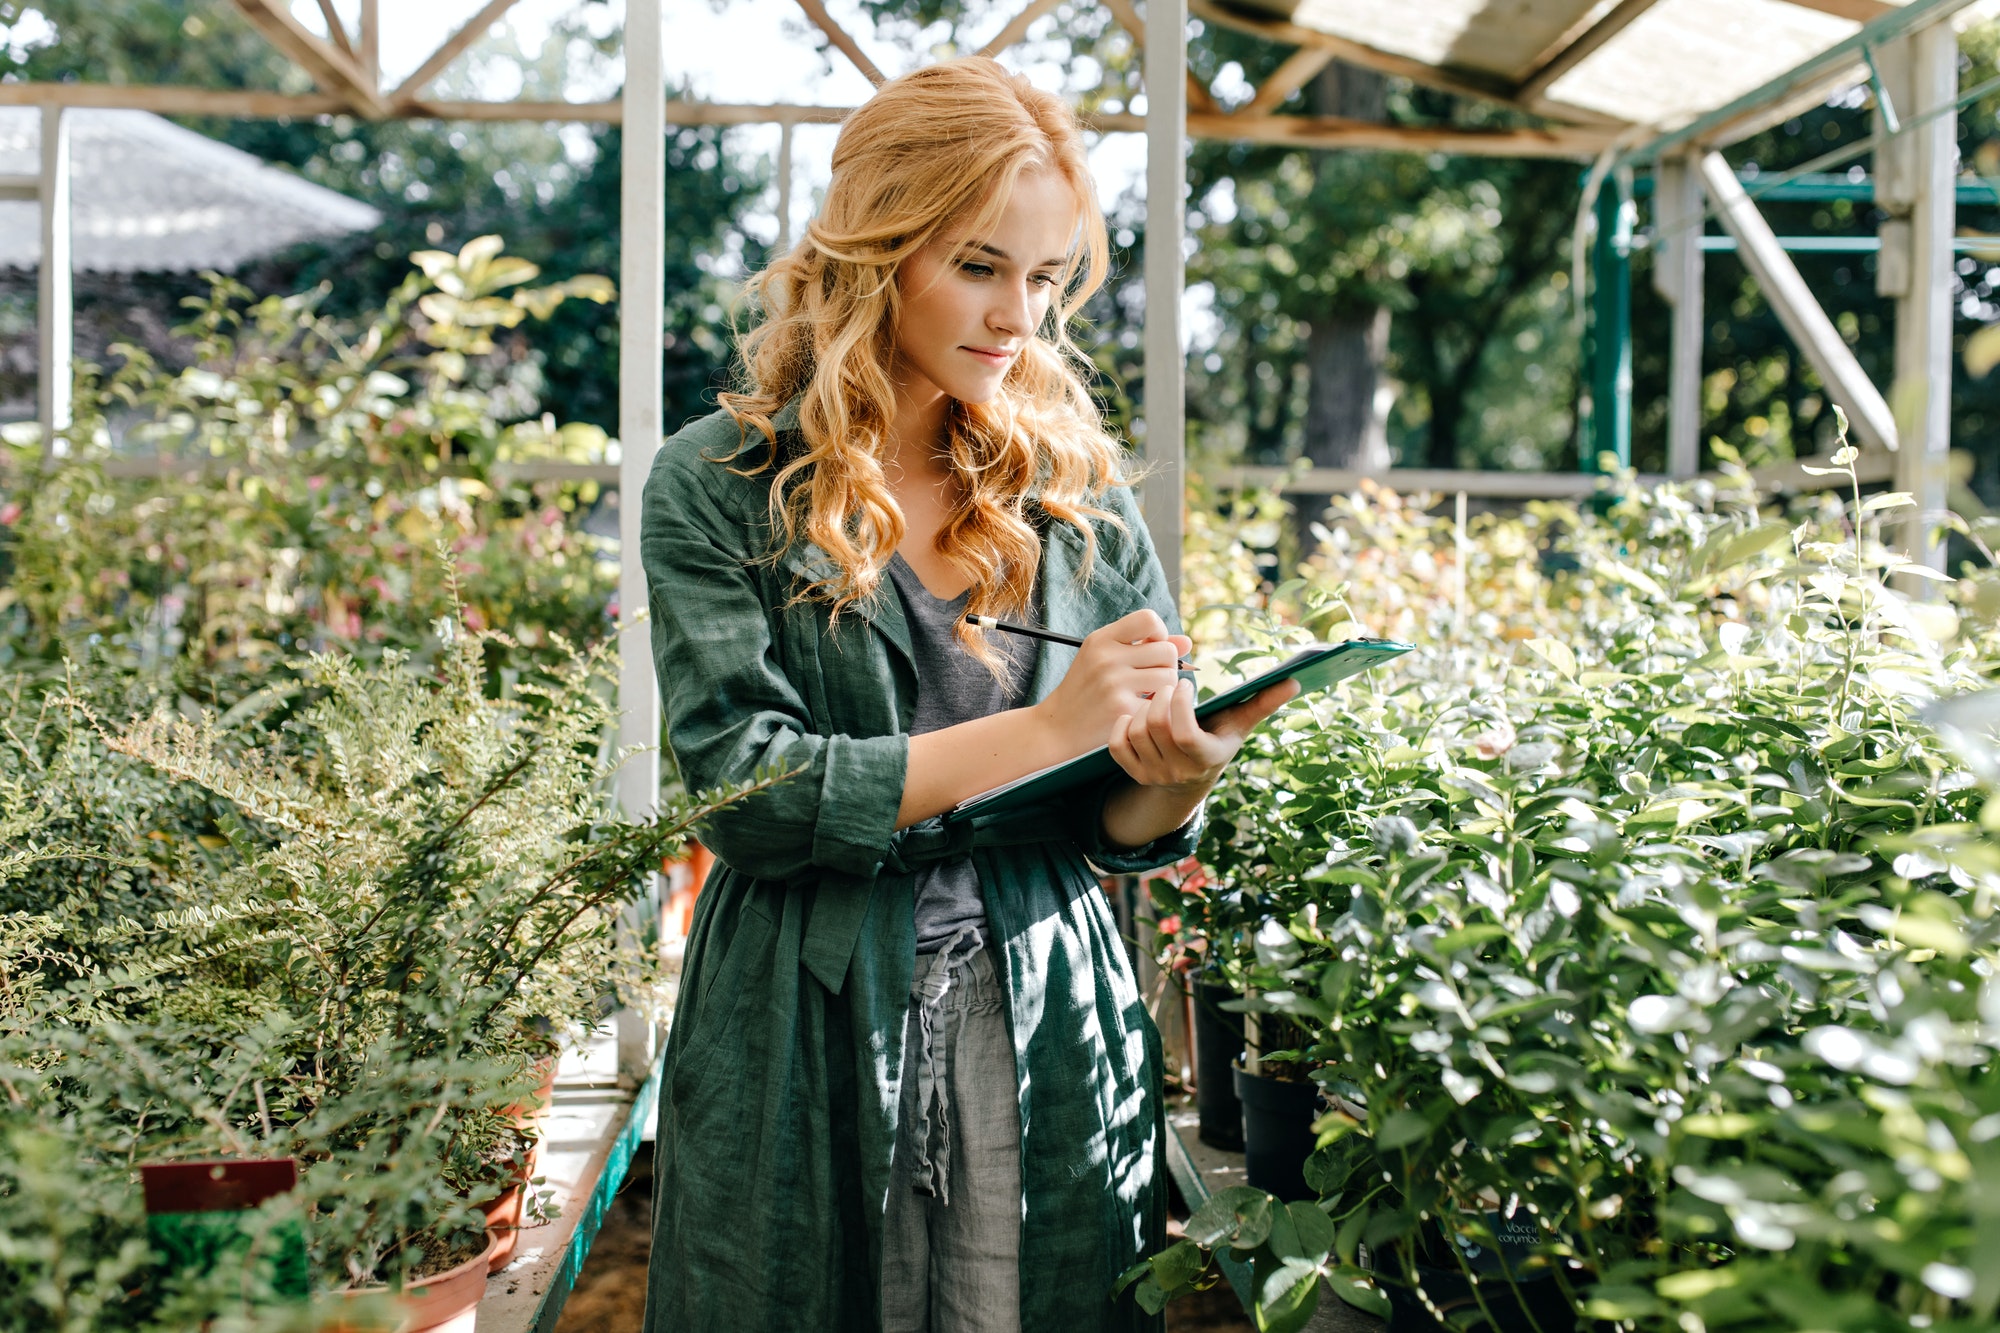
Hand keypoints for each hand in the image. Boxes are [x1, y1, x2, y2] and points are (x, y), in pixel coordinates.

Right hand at [1028, 609, 1191, 751]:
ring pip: (1169, 677)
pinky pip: (1161, 702)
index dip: (1159, 633)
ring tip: (1146, 693)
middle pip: (1167, 651)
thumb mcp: (1105, 658)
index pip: (1149, 619)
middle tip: (1151, 678)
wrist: (1059, 727)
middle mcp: (1106, 658)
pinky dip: (1156, 708)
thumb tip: (1188, 642)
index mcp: (1101, 639)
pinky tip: (1140, 710)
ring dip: (1165, 688)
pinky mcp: (1123, 710)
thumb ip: (1145, 645)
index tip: (1152, 648)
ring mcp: (1114, 684)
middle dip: (1166, 666)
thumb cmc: (1087, 689)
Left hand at [1108, 675, 1299, 793]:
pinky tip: (1137, 714)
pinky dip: (1122, 723)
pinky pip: (1117, 744)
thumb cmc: (1218, 739)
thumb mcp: (1240, 724)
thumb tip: (1294, 681)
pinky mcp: (1134, 773)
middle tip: (1168, 686)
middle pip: (1155, 726)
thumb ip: (1263, 703)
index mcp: (1205, 758)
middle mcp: (1177, 772)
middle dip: (1159, 697)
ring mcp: (1153, 775)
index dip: (1179, 704)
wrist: (1192, 779)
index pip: (1183, 733)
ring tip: (1156, 700)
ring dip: (1142, 707)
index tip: (1184, 684)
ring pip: (1135, 731)